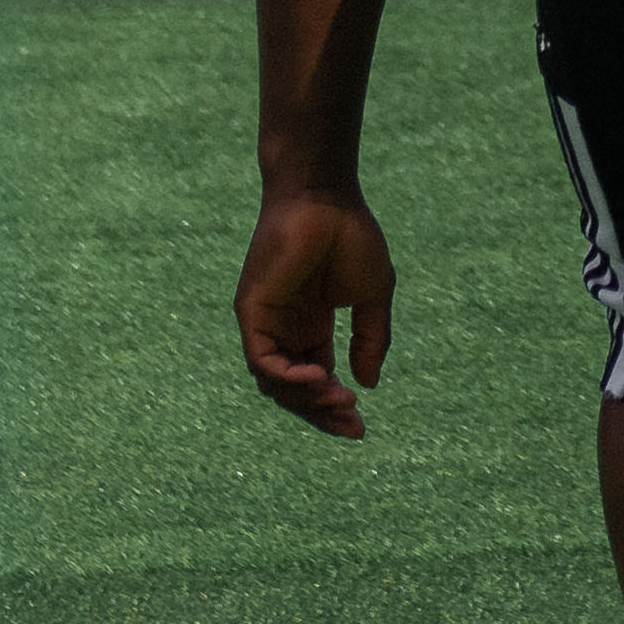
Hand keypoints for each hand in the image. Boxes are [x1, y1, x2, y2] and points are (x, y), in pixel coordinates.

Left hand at [235, 188, 397, 437]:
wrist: (325, 198)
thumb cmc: (350, 236)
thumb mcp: (372, 297)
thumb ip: (370, 340)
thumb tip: (368, 384)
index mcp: (309, 326)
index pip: (314, 380)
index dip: (334, 406)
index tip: (362, 425)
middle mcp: (283, 329)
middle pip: (293, 390)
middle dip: (322, 412)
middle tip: (353, 425)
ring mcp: (264, 321)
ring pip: (274, 382)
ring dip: (307, 399)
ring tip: (339, 399)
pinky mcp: (251, 311)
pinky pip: (262, 359)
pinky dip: (287, 376)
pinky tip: (317, 377)